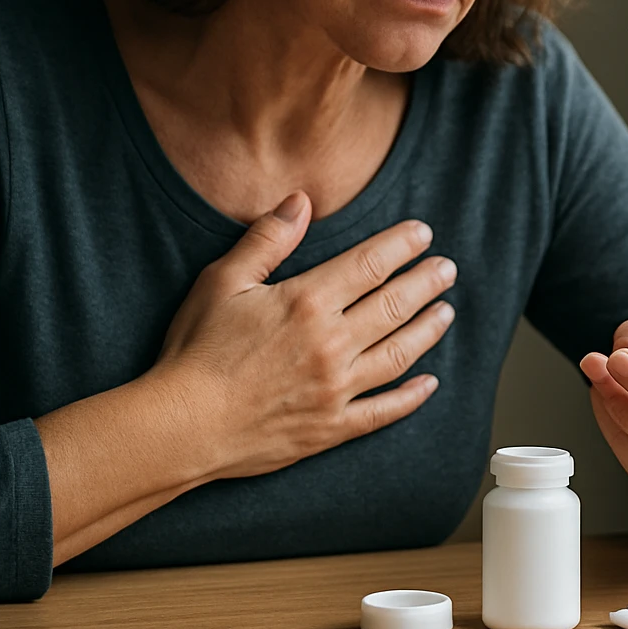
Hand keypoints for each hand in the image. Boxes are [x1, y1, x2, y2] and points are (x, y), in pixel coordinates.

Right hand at [150, 191, 454, 479]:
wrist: (180, 426)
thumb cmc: (196, 351)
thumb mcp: (222, 282)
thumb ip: (267, 240)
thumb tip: (301, 201)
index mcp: (307, 303)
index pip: (371, 264)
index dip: (402, 245)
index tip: (423, 234)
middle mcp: (331, 344)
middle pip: (395, 305)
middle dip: (426, 282)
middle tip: (448, 269)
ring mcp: (336, 389)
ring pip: (400, 354)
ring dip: (428, 330)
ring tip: (446, 313)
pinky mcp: (332, 427)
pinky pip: (384, 412)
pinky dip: (412, 397)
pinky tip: (430, 383)